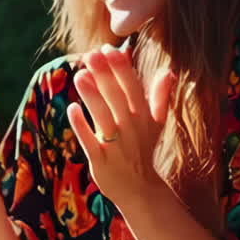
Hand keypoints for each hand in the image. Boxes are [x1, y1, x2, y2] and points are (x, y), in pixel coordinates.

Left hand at [66, 45, 174, 208]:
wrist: (140, 190)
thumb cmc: (143, 151)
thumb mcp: (156, 125)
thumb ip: (160, 98)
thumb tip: (169, 72)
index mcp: (144, 117)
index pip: (133, 88)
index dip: (121, 69)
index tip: (109, 49)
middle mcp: (132, 129)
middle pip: (117, 98)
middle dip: (105, 76)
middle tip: (91, 55)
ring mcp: (117, 145)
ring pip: (104, 117)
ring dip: (92, 97)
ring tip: (80, 75)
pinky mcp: (101, 162)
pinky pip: (91, 141)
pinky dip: (82, 126)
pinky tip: (70, 108)